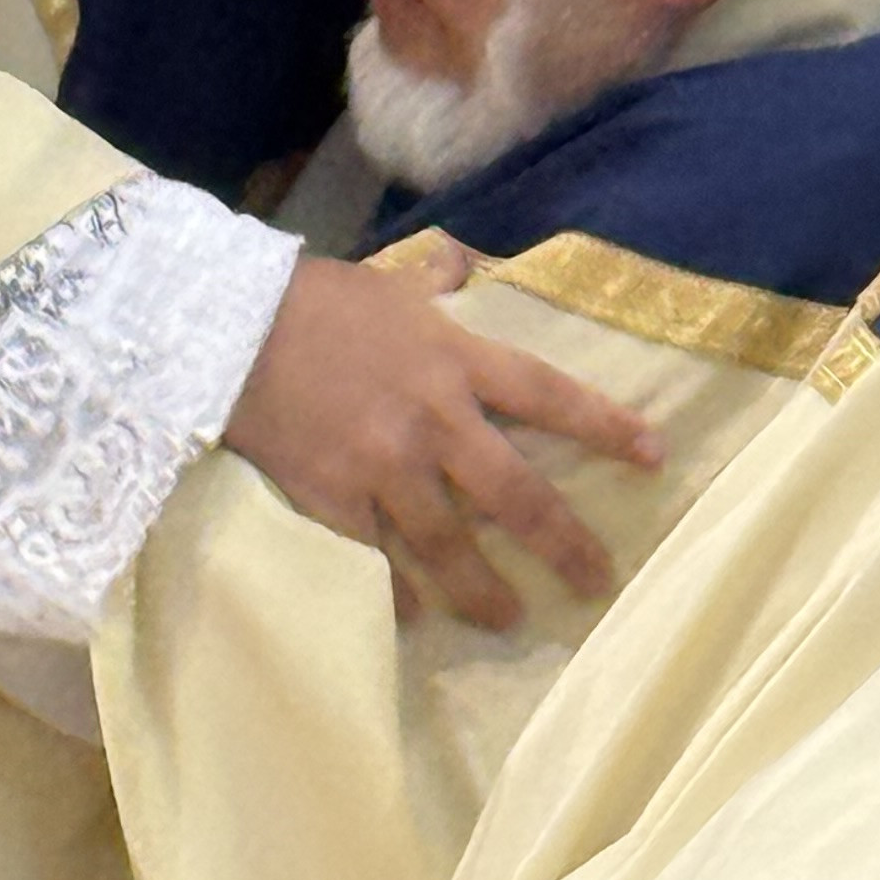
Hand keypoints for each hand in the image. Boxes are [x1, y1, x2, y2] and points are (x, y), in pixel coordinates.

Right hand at [222, 249, 661, 628]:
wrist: (227, 328)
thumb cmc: (313, 300)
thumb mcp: (387, 283)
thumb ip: (434, 279)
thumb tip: (463, 261)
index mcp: (455, 360)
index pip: (548, 396)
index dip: (605, 426)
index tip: (652, 456)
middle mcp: (433, 421)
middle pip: (515, 493)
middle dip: (562, 543)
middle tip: (595, 581)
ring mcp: (383, 466)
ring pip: (449, 545)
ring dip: (483, 589)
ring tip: (508, 617)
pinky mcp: (332, 497)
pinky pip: (375, 557)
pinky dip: (396, 591)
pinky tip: (414, 616)